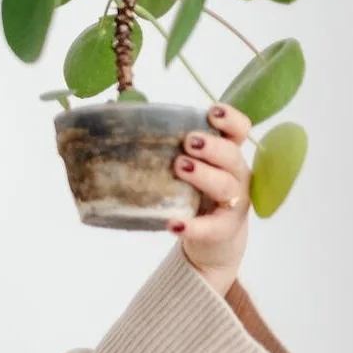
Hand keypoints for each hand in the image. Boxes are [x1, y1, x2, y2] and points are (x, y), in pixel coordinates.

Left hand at [170, 102, 250, 296]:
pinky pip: (211, 227)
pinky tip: (174, 224)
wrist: (213, 242)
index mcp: (226, 156)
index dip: (230, 120)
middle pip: (232, 155)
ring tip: (180, 167)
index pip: (239, 131)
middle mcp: (236, 176)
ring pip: (225, 185)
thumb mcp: (186, 170)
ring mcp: (233, 203)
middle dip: (212, 146)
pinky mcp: (223, 229)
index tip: (212, 112)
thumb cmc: (195, 196)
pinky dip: (193, 226)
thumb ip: (164, 147)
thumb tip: (113, 110)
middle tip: (188, 142)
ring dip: (203, 175)